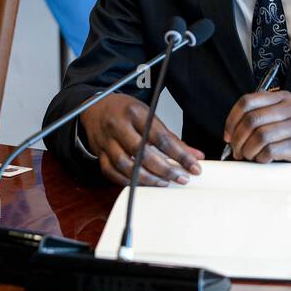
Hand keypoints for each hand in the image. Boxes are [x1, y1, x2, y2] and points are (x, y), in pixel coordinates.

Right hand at [79, 93, 203, 186]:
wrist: (95, 107)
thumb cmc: (125, 110)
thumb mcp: (149, 115)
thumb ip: (171, 137)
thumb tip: (195, 155)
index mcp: (135, 113)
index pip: (161, 138)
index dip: (180, 155)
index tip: (194, 166)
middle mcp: (119, 126)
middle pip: (142, 153)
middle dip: (165, 169)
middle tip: (180, 178)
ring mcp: (106, 140)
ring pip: (125, 165)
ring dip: (146, 178)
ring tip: (162, 182)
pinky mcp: (99, 153)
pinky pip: (111, 172)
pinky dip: (126, 181)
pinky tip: (140, 183)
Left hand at [223, 90, 290, 166]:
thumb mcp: (286, 114)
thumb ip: (264, 114)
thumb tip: (232, 131)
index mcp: (283, 97)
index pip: (248, 100)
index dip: (232, 119)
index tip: (227, 134)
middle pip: (251, 120)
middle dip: (237, 139)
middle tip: (236, 150)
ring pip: (259, 136)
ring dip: (248, 150)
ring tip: (248, 156)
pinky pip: (271, 151)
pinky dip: (261, 158)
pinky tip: (262, 160)